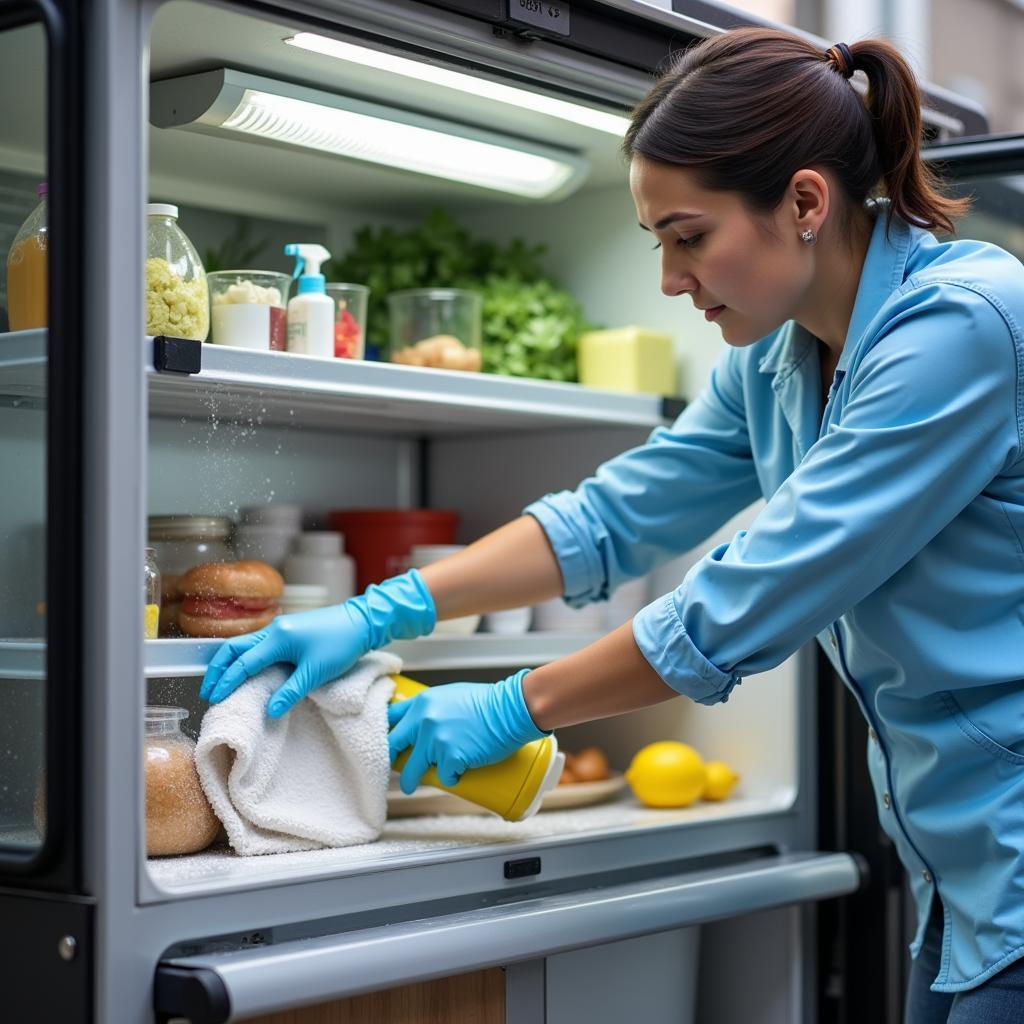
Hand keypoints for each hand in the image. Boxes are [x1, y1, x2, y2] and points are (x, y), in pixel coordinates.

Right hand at [200, 570, 434, 716]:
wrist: (362, 621)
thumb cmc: (341, 644)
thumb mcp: (316, 672)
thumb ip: (291, 691)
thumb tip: (271, 710)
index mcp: (278, 639)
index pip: (244, 663)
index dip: (228, 681)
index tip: (215, 697)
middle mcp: (274, 630)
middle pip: (235, 648)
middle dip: (219, 669)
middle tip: (209, 690)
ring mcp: (281, 628)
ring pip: (245, 644)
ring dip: (231, 662)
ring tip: (222, 681)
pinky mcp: (289, 631)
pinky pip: (258, 643)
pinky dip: (245, 657)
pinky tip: (246, 670)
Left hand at [387, 669, 547, 793]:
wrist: (511, 709)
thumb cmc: (488, 701)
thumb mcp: (451, 694)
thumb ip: (434, 707)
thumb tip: (423, 721)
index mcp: (423, 702)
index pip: (391, 718)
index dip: (386, 733)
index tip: (387, 743)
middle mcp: (424, 721)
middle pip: (393, 746)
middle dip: (391, 760)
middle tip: (392, 767)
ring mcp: (436, 741)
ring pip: (413, 769)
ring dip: (410, 780)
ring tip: (411, 786)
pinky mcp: (451, 758)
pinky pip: (443, 777)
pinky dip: (450, 779)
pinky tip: (456, 775)